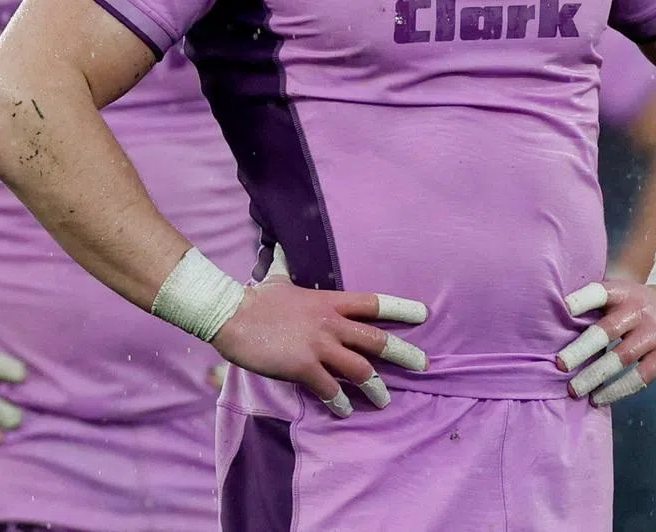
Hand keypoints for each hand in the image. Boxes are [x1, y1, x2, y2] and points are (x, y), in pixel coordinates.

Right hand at [210, 247, 427, 417]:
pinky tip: (342, 410)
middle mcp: (330, 323)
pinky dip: (338, 402)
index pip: (372, 303)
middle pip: (377, 340)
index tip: (423, 314)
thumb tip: (278, 247)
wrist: (231, 315)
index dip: (400, 308)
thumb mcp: (277, 278)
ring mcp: (318, 346)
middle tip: (424, 365)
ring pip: (360, 370)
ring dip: (375, 388)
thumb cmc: (255, 298)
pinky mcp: (303, 367)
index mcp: (328, 302)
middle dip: (404, 354)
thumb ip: (284, 265)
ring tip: (383, 400)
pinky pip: (329, 390)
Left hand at [555, 278, 655, 405]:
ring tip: (574, 390)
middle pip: (607, 331)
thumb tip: (553, 319)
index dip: (583, 299)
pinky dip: (617, 390)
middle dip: (581, 349)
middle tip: (559, 364)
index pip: (600, 292)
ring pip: (621, 358)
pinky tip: (599, 398)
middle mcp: (638, 311)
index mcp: (622, 292)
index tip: (564, 308)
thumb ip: (595, 304)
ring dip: (595, 376)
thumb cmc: (636, 304)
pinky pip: (640, 377)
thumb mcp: (620, 293)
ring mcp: (654, 334)